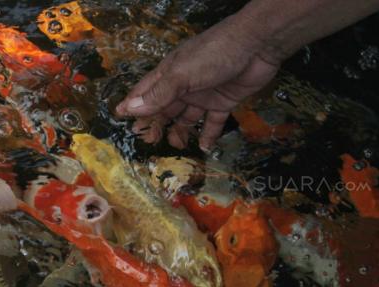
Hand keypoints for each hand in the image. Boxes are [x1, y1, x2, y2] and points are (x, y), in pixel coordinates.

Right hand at [116, 15, 280, 150]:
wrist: (257, 45)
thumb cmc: (213, 54)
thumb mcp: (181, 75)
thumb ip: (158, 94)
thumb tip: (130, 109)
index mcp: (169, 74)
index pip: (145, 92)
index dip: (133, 105)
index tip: (121, 120)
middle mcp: (183, 85)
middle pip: (164, 108)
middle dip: (156, 124)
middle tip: (150, 142)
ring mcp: (203, 94)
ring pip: (186, 117)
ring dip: (180, 132)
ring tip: (177, 147)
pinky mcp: (223, 101)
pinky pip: (212, 122)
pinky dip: (208, 135)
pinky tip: (204, 148)